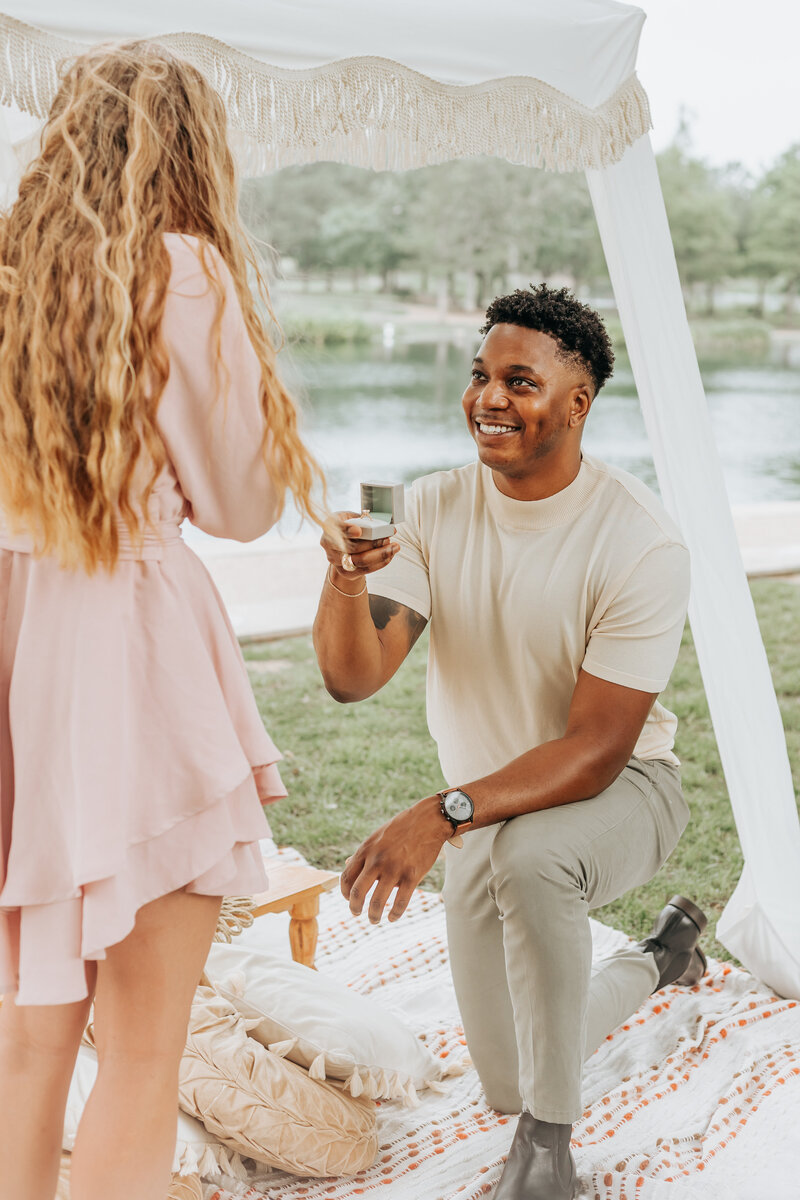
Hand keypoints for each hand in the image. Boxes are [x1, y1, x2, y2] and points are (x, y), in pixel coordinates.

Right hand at [320, 511, 398, 584]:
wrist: (339, 547)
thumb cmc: (348, 527)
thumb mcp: (351, 517)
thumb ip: (362, 519)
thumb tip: (382, 525)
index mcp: (330, 526)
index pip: (337, 528)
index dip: (347, 530)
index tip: (358, 530)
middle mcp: (329, 545)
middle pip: (352, 548)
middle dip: (373, 543)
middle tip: (387, 538)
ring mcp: (336, 560)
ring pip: (361, 561)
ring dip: (381, 554)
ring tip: (394, 547)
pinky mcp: (346, 572)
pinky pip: (366, 570)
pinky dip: (381, 562)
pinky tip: (390, 555)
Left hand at [341, 796, 451, 923]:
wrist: (428, 820)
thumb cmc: (401, 828)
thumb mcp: (377, 837)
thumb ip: (363, 853)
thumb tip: (347, 865)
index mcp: (365, 850)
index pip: (347, 878)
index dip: (345, 893)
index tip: (349, 899)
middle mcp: (377, 860)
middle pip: (357, 893)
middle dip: (355, 908)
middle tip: (357, 914)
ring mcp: (394, 869)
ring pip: (377, 902)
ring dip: (373, 916)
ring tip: (374, 920)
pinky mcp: (412, 876)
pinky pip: (400, 902)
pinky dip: (395, 914)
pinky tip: (392, 917)